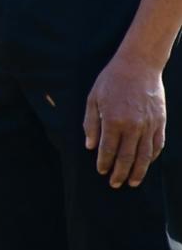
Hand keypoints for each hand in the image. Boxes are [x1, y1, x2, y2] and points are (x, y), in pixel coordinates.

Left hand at [84, 52, 165, 187]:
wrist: (139, 66)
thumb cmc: (111, 80)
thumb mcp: (93, 98)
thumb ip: (90, 123)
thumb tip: (90, 146)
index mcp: (113, 120)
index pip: (107, 149)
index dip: (104, 163)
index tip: (101, 172)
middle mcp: (132, 126)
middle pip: (127, 157)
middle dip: (120, 173)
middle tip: (115, 184)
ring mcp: (149, 125)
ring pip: (145, 156)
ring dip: (139, 171)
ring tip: (133, 182)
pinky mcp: (160, 122)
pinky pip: (157, 145)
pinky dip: (152, 157)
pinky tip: (147, 164)